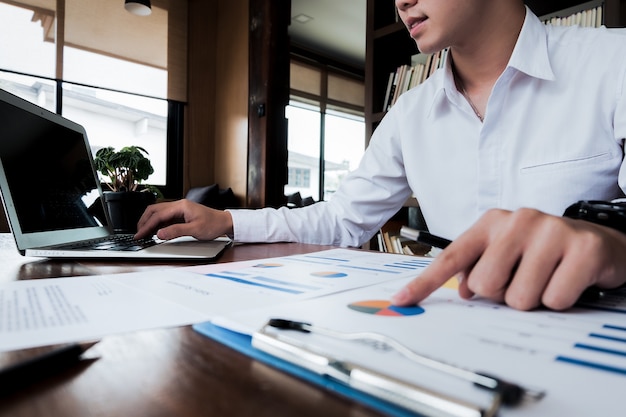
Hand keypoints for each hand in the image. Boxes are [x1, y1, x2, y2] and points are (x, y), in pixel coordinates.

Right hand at [134, 199, 233, 240]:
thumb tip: (159, 234)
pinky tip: (155, 231)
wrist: (224, 222)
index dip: (147, 225)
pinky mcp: (181, 215)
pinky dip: (157, 224)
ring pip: (158, 213)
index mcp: (181, 206)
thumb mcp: (195, 230)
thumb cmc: (213, 224)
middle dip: (144, 221)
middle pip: (155, 210)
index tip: (140, 234)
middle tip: (138, 233)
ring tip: (144, 233)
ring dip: (150, 222)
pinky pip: (165, 218)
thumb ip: (176, 231)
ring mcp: (179, 209)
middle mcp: (178, 205)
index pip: (158, 215)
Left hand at [392, 208, 625, 310]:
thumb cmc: (544, 251)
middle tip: (523, 280)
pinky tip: (568, 281)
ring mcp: (551, 231)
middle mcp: (518, 221)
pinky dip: (560, 301)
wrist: (599, 241)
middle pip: (486, 285)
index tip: (402, 300)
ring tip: (547, 280)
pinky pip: (554, 300)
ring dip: (534, 300)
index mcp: (492, 223)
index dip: (426, 282)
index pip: (452, 256)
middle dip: (503, 294)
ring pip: (520, 298)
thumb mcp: (506, 254)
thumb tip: (465, 292)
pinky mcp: (582, 248)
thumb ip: (479, 269)